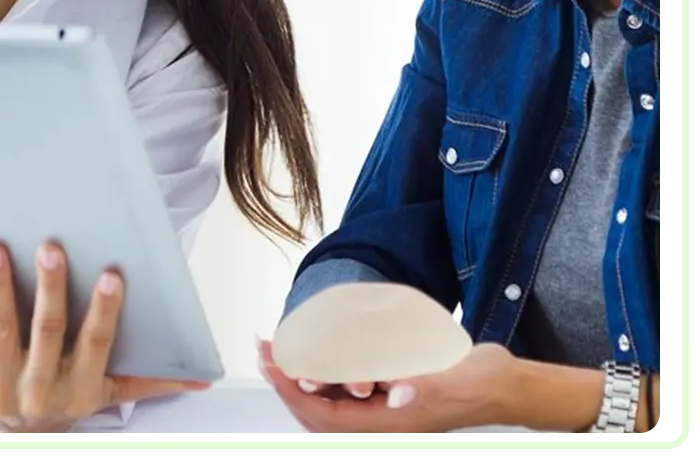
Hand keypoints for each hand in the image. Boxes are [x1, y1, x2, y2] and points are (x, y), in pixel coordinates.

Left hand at [0, 241, 209, 433]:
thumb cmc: (70, 400)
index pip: (96, 343)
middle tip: (51, 247)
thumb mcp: (110, 394)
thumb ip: (152, 381)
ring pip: (2, 326)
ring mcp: (1, 382)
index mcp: (79, 388)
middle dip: (50, 287)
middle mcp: (39, 388)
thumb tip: (203, 378)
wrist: (18, 436)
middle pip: (47, 330)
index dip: (104, 309)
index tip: (110, 275)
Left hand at [257, 338, 517, 434]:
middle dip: (287, 382)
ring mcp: (385, 407)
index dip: (292, 391)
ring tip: (284, 348)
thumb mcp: (450, 380)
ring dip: (304, 375)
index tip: (273, 363)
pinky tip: (321, 349)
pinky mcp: (392, 391)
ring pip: (331, 399)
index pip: (324, 415)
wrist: (503, 385)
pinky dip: (328, 370)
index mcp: (388, 423)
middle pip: (318, 410)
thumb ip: (423, 386)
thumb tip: (398, 392)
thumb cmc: (478, 384)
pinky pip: (349, 387)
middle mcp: (380, 419)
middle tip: (266, 350)